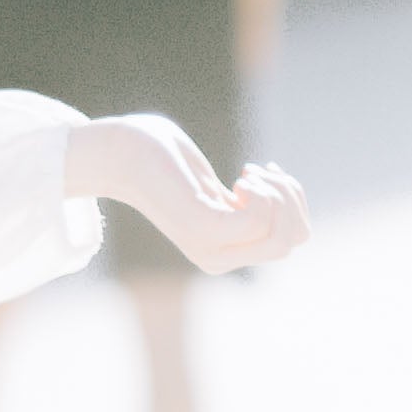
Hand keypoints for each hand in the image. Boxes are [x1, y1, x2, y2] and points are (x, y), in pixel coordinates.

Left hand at [65, 114, 310, 272]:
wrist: (118, 152)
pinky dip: (263, 192)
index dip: (293, 201)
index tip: (262, 175)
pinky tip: (241, 176)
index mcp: (223, 250)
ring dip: (278, 192)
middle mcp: (217, 259)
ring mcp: (209, 248)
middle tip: (257, 172)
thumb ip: (246, 206)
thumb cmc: (164, 160)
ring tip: (249, 173)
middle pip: (292, 241)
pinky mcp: (202, 229)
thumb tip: (283, 205)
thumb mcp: (217, 188)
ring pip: (281, 235)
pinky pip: (258, 220)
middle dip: (291, 197)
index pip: (290, 241)